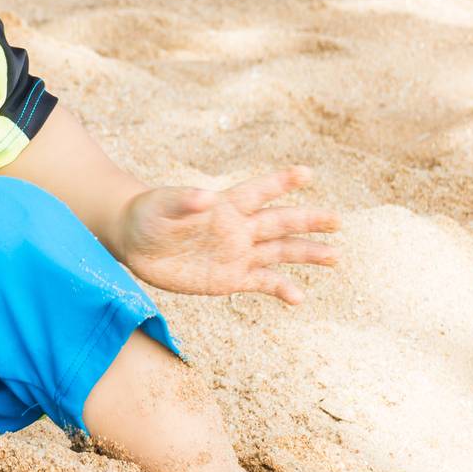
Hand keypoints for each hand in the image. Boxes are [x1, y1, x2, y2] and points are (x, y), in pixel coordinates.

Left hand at [115, 166, 339, 303]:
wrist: (135, 242)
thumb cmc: (148, 215)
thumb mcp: (160, 205)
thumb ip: (183, 201)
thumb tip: (206, 197)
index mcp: (225, 206)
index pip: (258, 192)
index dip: (280, 182)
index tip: (307, 174)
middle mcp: (238, 229)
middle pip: (279, 222)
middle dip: (308, 221)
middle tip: (337, 221)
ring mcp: (237, 254)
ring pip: (279, 252)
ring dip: (306, 254)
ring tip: (334, 257)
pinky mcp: (230, 278)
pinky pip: (261, 283)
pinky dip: (281, 289)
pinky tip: (298, 297)